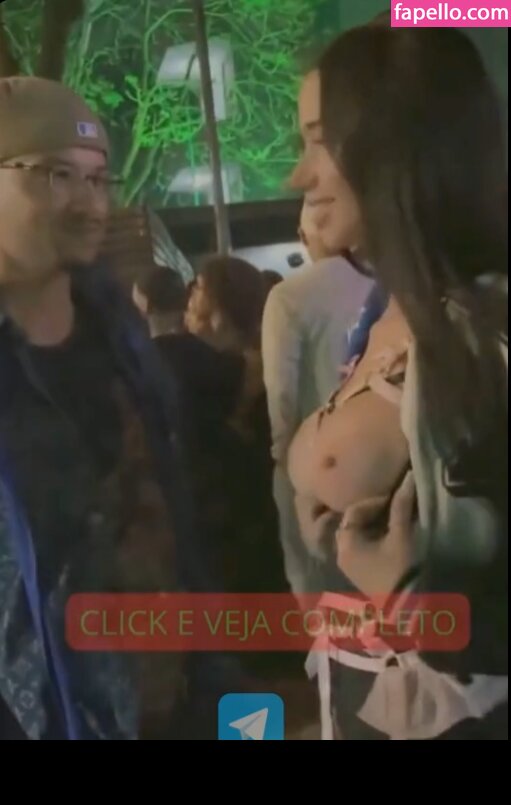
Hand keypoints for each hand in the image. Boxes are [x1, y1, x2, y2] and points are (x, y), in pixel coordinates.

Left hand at [335, 472, 416, 597]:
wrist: (406, 609)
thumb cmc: (401, 570)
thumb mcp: (401, 536)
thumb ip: (401, 507)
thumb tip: (407, 478)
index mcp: (346, 543)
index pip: (353, 512)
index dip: (373, 502)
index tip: (393, 499)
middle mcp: (341, 554)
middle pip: (351, 523)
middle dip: (371, 513)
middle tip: (392, 507)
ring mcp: (348, 566)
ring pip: (356, 535)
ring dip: (372, 525)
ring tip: (393, 519)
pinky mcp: (358, 574)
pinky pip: (360, 548)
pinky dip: (372, 538)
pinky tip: (390, 536)